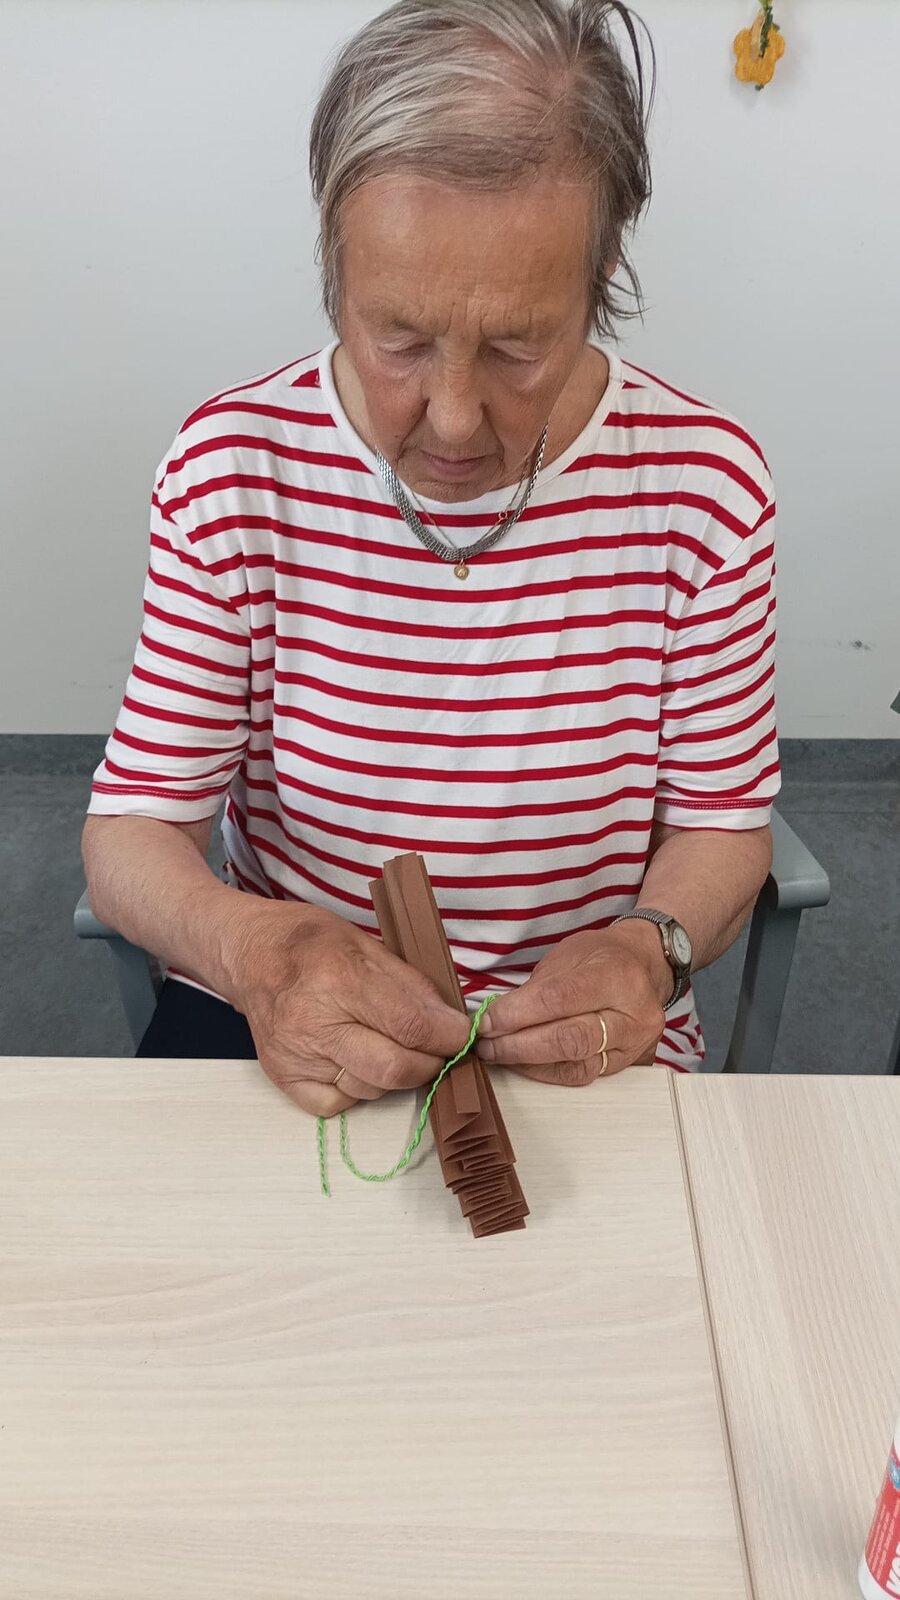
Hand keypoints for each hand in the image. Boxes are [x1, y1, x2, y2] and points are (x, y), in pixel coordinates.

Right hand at [222, 900, 470, 1117]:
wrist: (249, 954)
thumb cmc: (309, 941)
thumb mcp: (367, 944)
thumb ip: (411, 985)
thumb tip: (450, 1022)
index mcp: (338, 978)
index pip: (410, 1025)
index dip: (448, 1037)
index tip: (462, 1036)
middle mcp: (313, 1023)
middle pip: (394, 1069)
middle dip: (430, 1063)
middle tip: (436, 1049)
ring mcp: (295, 1055)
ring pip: (370, 1089)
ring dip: (394, 1074)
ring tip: (388, 1044)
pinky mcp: (283, 1077)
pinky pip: (337, 1104)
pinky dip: (357, 1088)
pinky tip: (355, 1060)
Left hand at [476, 923, 668, 1084]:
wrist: (644, 966)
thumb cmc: (602, 957)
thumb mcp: (568, 955)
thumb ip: (535, 990)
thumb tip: (493, 1018)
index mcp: (617, 975)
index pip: (559, 1000)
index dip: (516, 1014)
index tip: (486, 1021)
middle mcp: (633, 1014)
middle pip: (569, 1039)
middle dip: (518, 1045)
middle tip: (486, 1044)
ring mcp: (634, 1044)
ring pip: (576, 1065)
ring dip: (528, 1063)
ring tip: (499, 1054)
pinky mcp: (628, 1065)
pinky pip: (582, 1076)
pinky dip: (547, 1072)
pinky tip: (525, 1063)